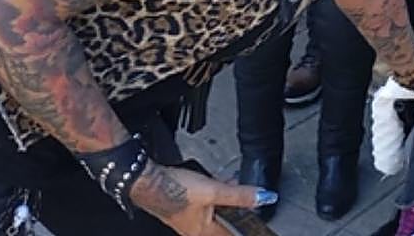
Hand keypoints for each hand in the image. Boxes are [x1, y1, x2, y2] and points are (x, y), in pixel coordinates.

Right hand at [130, 162, 274, 235]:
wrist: (149, 182)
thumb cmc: (175, 189)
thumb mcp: (215, 191)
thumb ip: (241, 195)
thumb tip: (265, 198)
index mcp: (204, 231)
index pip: (232, 235)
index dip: (245, 230)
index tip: (255, 228)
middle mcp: (196, 229)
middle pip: (225, 223)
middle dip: (238, 212)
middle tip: (249, 205)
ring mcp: (190, 219)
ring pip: (217, 212)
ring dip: (228, 202)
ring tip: (235, 189)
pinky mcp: (185, 207)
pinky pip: (208, 204)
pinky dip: (216, 195)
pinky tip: (220, 183)